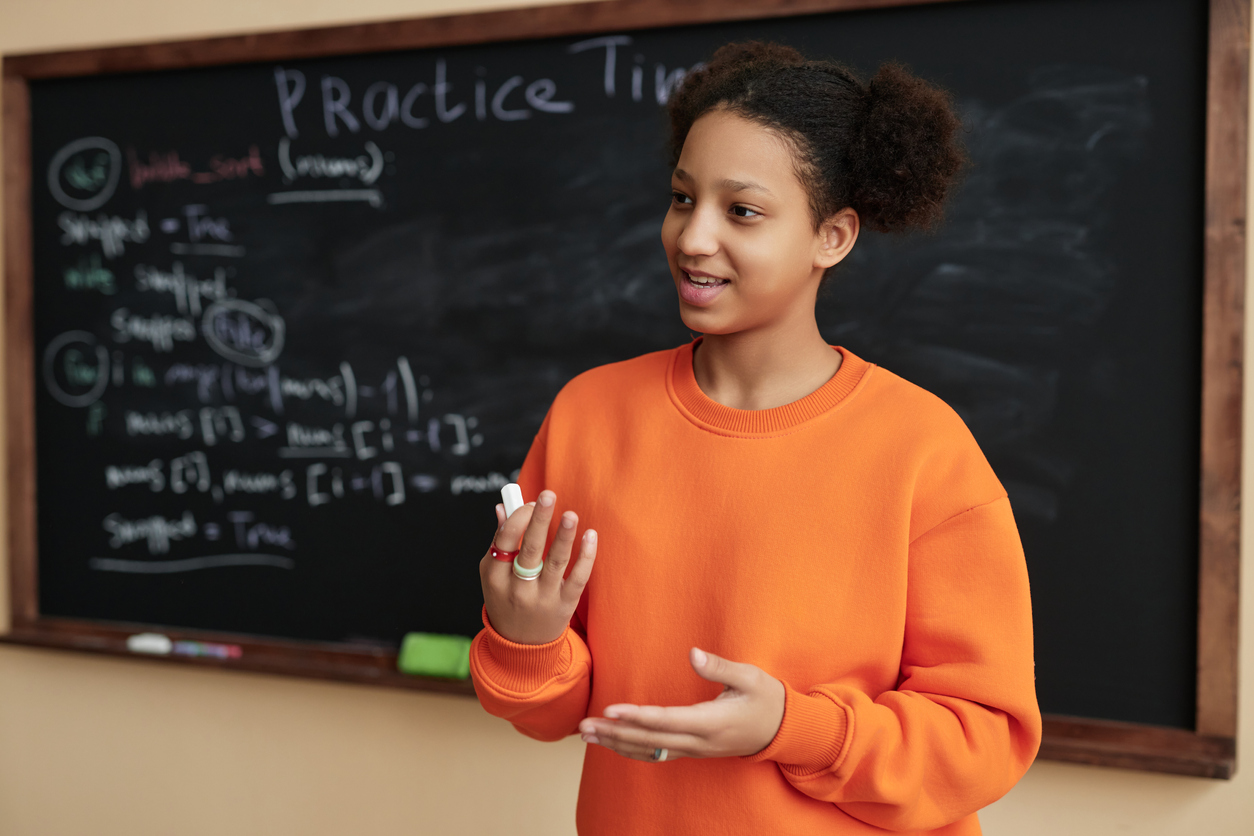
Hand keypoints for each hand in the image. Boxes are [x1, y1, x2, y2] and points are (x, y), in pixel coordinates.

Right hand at [479, 489, 596, 644]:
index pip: (505, 541)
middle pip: (530, 549)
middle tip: (548, 495)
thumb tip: (503, 507)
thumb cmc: (506, 600)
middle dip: (539, 520)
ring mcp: (543, 598)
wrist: (520, 647)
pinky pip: (578, 578)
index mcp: (495, 577)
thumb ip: (499, 541)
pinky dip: (586, 556)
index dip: (518, 518)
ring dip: (564, 536)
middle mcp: (518, 589)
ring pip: (555, 562)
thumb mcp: (493, 576)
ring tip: (571, 514)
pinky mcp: (565, 605)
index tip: (531, 503)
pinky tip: (590, 535)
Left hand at [577, 648, 785, 761]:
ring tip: (587, 735)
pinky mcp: (692, 750)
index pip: (665, 720)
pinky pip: (656, 753)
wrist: (782, 731)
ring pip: (649, 750)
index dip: (636, 717)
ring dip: (616, 743)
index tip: (610, 710)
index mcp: (710, 722)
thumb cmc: (766, 699)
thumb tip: (694, 654)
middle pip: (649, 740)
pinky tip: (613, 743)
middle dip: (614, 733)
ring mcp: (694, 749)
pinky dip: (631, 749)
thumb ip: (721, 667)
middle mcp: (698, 741)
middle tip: (583, 726)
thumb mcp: (750, 677)